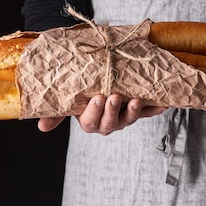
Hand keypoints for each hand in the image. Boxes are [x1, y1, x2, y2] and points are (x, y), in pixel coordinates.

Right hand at [38, 95, 165, 133]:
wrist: (98, 78)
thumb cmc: (80, 90)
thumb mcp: (67, 100)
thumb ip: (57, 113)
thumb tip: (42, 127)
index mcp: (89, 121)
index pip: (90, 121)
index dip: (94, 112)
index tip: (97, 98)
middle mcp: (107, 123)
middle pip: (110, 123)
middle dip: (112, 111)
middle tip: (115, 97)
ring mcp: (123, 117)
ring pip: (129, 119)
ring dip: (134, 111)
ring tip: (136, 99)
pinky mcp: (137, 110)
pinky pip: (147, 112)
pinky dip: (155, 109)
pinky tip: (163, 104)